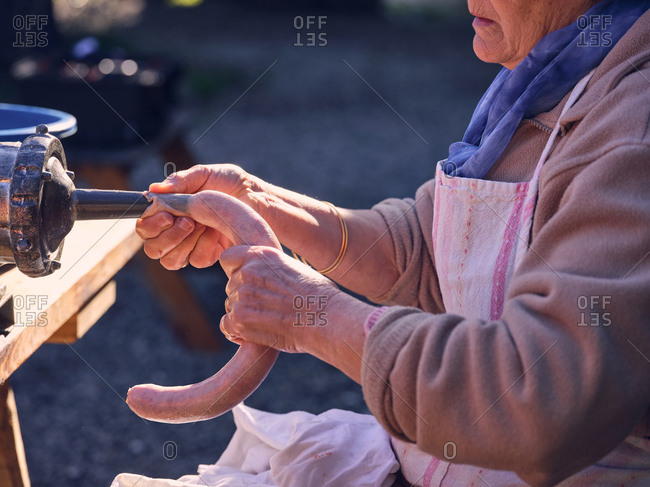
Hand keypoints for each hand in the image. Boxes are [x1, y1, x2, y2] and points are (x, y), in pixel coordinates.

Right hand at [136, 164, 266, 269]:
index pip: (145, 226)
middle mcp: (176, 230)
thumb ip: (180, 181)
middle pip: (153, 248)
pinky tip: (216, 233)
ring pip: (171, 259)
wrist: (257, 198)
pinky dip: (204, 245)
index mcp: (170, 210)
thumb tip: (154, 189)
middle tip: (188, 222)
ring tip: (204, 224)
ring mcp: (191, 245)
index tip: (167, 214)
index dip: (150, 224)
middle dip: (167, 236)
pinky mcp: (208, 256)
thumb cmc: (230, 183)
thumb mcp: (206, 174)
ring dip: (185, 241)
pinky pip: (195, 260)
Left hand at [219, 245, 340, 352]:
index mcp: (260, 254)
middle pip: (231, 285)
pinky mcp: (240, 320)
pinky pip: (226, 326)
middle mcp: (247, 272)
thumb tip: (260, 277)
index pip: (227, 258)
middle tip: (270, 307)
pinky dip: (238, 332)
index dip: (236, 270)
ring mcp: (241, 296)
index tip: (249, 281)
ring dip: (244, 315)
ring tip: (270, 320)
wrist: (326, 318)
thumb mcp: (293, 267)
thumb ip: (270, 268)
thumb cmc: (319, 295)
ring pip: (230, 306)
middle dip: (244, 296)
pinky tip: (256, 334)